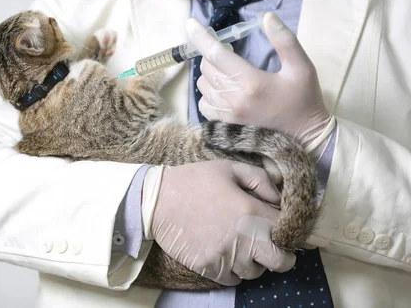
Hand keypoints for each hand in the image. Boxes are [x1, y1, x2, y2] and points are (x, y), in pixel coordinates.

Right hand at [151, 161, 295, 285]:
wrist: (156, 199)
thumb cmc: (194, 180)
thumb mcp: (229, 168)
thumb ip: (261, 180)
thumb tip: (280, 199)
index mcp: (251, 211)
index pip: (289, 233)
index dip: (291, 233)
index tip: (285, 230)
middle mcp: (243, 238)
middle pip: (281, 262)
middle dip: (280, 255)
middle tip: (268, 245)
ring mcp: (225, 256)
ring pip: (255, 272)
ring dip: (253, 261)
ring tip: (240, 246)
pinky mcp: (208, 268)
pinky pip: (233, 280)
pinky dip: (233, 271)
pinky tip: (225, 254)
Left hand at [187, 13, 331, 149]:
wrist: (306, 138)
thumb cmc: (304, 100)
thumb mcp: (302, 67)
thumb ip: (285, 40)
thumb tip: (266, 17)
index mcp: (251, 82)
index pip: (216, 54)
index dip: (201, 37)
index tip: (190, 23)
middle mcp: (233, 99)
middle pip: (207, 68)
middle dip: (213, 55)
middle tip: (229, 52)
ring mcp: (226, 115)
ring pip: (203, 85)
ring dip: (210, 73)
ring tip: (228, 71)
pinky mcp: (224, 126)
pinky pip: (204, 104)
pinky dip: (209, 93)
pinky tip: (224, 90)